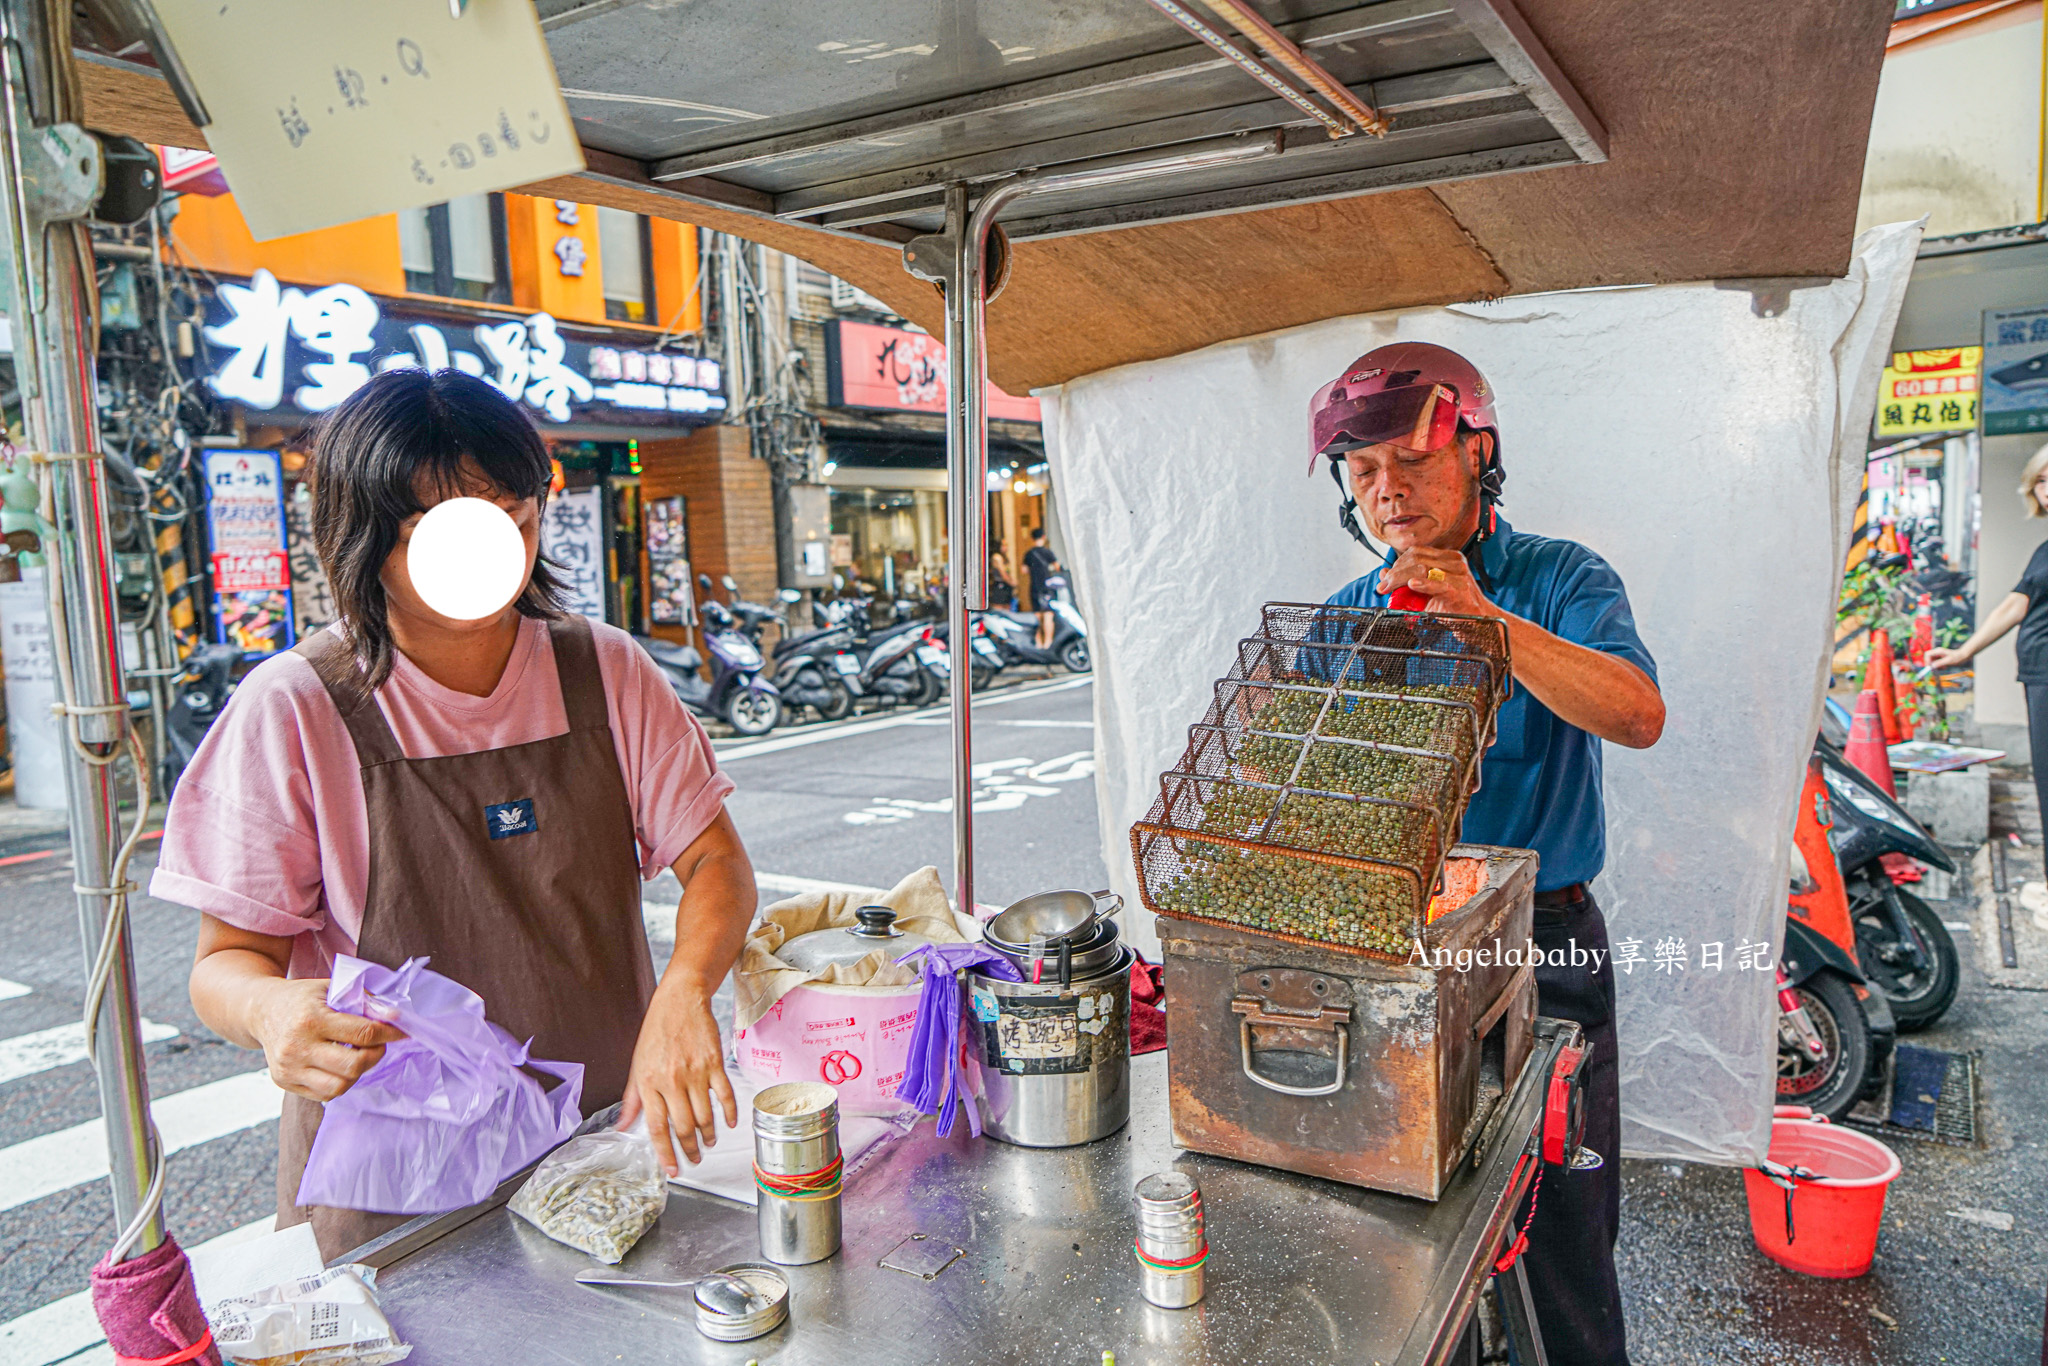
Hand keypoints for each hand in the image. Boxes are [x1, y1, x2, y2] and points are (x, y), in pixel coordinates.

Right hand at [249, 978, 406, 1101]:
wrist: (260, 1011)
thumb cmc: (301, 998)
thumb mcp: (330, 988)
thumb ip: (362, 1001)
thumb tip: (394, 1017)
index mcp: (311, 1019)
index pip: (362, 1033)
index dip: (389, 1034)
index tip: (403, 1031)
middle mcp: (297, 1047)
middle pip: (353, 1065)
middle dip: (375, 1056)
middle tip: (377, 1045)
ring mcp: (289, 1068)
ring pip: (339, 1086)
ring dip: (358, 1073)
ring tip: (359, 1056)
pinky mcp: (284, 1082)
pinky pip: (323, 1094)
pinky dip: (340, 1082)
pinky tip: (341, 1065)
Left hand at [618, 982, 738, 1173]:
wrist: (680, 1000)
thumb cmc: (657, 1031)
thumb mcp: (636, 1065)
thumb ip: (632, 1099)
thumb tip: (623, 1126)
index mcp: (649, 1083)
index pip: (656, 1127)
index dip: (665, 1152)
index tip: (672, 1169)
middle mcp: (672, 1080)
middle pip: (683, 1127)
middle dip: (690, 1150)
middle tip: (694, 1159)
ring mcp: (696, 1072)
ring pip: (705, 1115)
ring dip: (708, 1135)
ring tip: (709, 1143)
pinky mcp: (715, 1063)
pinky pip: (725, 1095)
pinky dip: (729, 1113)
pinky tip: (727, 1123)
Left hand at [1377, 547, 1491, 616]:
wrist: (1479, 623)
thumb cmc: (1453, 607)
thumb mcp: (1427, 592)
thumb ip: (1406, 582)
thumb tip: (1383, 573)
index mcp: (1447, 558)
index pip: (1416, 552)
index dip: (1397, 563)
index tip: (1385, 580)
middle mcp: (1454, 561)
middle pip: (1416, 558)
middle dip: (1395, 572)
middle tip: (1383, 587)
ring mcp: (1458, 574)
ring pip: (1422, 568)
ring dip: (1401, 579)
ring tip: (1390, 589)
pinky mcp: (1460, 590)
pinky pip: (1439, 584)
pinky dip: (1424, 584)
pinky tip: (1412, 585)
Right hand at [1923, 646, 1967, 671]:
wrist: (1964, 656)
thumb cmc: (1957, 657)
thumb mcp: (1949, 661)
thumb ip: (1940, 663)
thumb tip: (1932, 666)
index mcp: (1938, 651)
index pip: (1927, 654)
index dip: (1927, 660)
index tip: (1930, 666)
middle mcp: (1937, 652)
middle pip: (1928, 658)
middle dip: (1930, 664)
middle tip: (1934, 669)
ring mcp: (1938, 655)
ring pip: (1932, 661)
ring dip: (1935, 666)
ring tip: (1942, 668)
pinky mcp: (1940, 658)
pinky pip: (1936, 662)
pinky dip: (1938, 666)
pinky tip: (1944, 667)